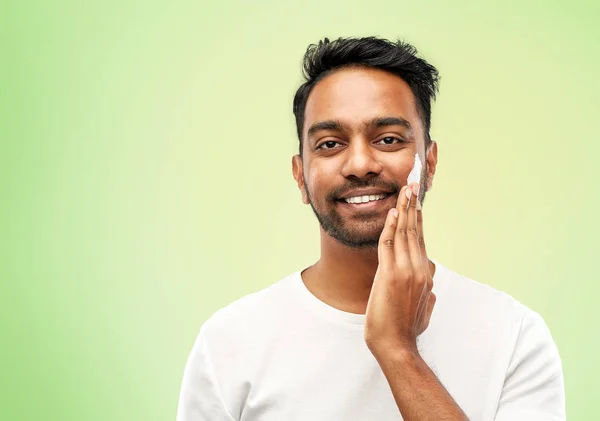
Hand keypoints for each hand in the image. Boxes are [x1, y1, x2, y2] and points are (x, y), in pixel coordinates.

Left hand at [364, 183, 435, 355]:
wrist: (396, 345)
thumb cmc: (406, 330)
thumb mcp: (424, 310)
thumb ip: (428, 295)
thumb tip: (431, 289)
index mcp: (425, 275)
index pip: (420, 240)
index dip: (417, 219)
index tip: (416, 202)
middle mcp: (419, 269)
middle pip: (415, 231)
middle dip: (413, 205)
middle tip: (413, 184)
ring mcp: (407, 271)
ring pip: (405, 233)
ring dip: (403, 209)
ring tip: (405, 190)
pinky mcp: (391, 275)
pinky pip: (390, 244)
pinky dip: (390, 226)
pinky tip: (391, 212)